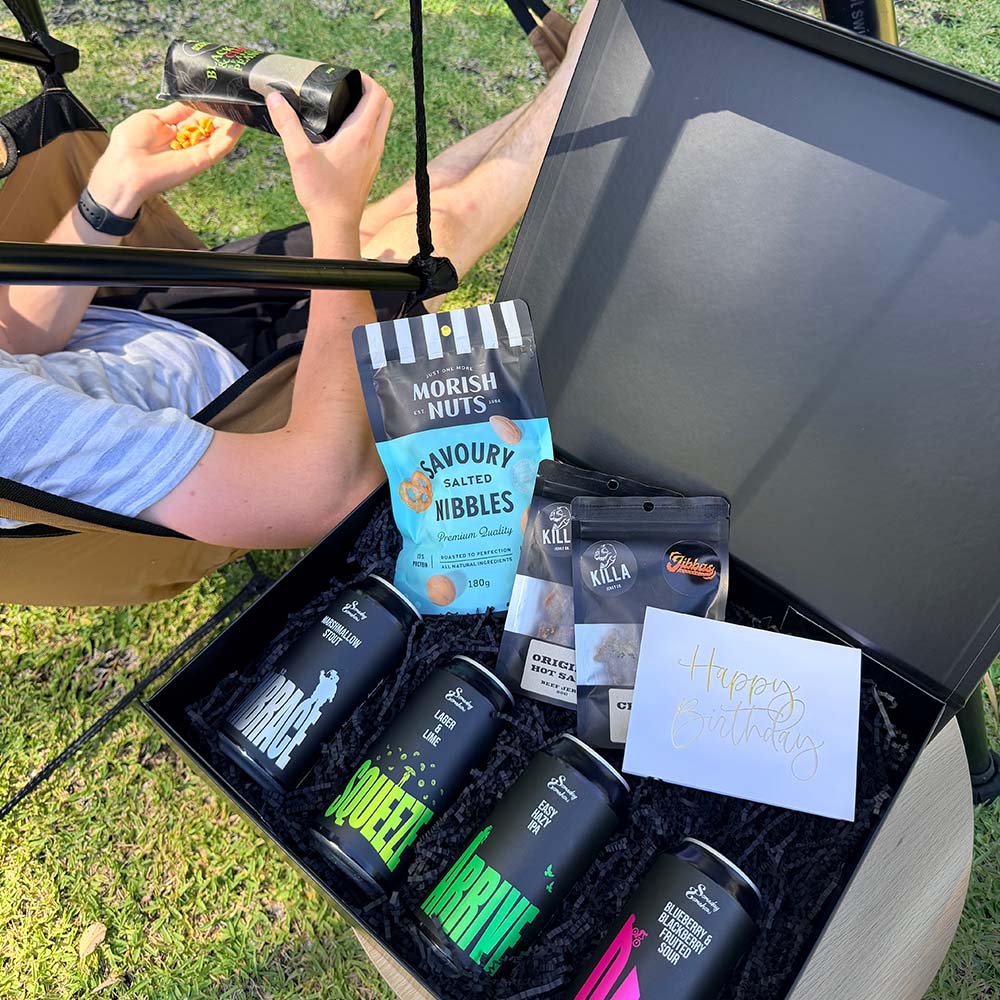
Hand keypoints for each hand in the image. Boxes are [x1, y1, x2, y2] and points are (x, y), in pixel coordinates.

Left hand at [88, 104, 243, 216]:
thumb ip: (175, 111)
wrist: (127, 167)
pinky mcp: (203, 160)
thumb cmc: (131, 144)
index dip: (208, 104)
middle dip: (223, 110)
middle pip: (212, 124)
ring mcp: (197, 151)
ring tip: (242, 104)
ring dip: (232, 121)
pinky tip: (241, 121)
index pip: (197, 115)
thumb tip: (192, 101)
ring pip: (221, 134)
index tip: (218, 90)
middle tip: (234, 95)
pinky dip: (232, 135)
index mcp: (175, 130)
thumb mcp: (152, 118)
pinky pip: (221, 146)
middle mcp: (188, 141)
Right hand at [266, 74, 391, 238]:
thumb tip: (275, 98)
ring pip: (383, 122)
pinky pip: (376, 137)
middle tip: (347, 87)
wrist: (337, 224)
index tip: (347, 76)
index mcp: (361, 135)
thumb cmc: (321, 193)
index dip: (365, 79)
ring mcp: (375, 156)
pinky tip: (345, 130)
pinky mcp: (371, 167)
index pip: (377, 95)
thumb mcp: (299, 155)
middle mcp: (374, 143)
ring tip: (345, 104)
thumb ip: (287, 124)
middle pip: (385, 105)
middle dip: (370, 90)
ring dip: (370, 108)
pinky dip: (367, 125)